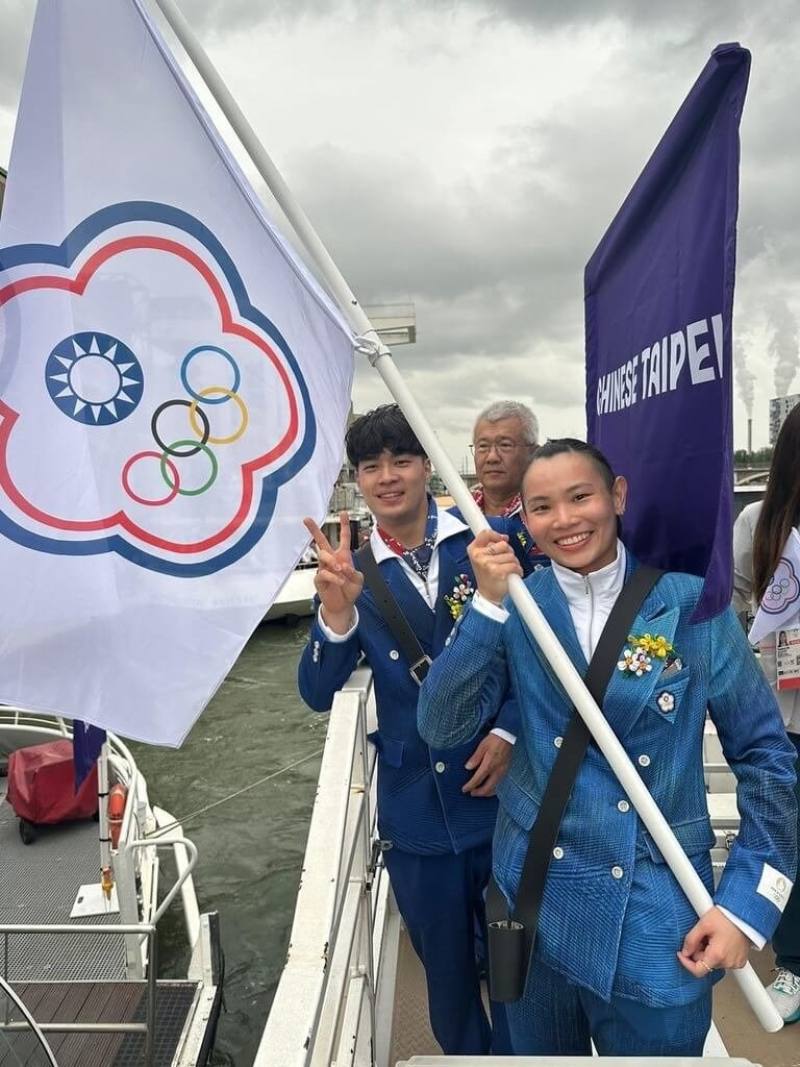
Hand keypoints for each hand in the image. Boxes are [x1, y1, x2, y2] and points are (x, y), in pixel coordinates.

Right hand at [303, 511, 363, 632]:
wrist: (343, 605)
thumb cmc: (350, 590)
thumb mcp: (358, 580)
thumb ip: (354, 572)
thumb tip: (344, 567)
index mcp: (343, 556)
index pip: (343, 538)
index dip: (344, 525)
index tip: (344, 513)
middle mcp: (332, 560)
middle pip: (321, 542)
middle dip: (314, 530)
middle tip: (307, 519)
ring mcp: (324, 568)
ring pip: (322, 555)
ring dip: (332, 561)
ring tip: (341, 570)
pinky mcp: (319, 579)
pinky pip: (324, 573)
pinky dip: (334, 576)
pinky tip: (340, 580)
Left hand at [462, 734, 512, 796]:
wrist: (507, 736)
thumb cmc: (494, 740)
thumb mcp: (482, 746)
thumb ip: (475, 758)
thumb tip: (467, 767)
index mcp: (489, 765)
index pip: (478, 780)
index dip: (470, 786)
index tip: (464, 789)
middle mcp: (497, 771)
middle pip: (488, 788)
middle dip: (479, 793)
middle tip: (471, 793)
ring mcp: (503, 772)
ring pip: (495, 788)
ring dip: (486, 792)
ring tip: (479, 792)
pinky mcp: (506, 770)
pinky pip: (500, 784)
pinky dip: (494, 789)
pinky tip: (490, 787)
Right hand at [467, 529, 522, 605]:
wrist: (488, 595)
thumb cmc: (487, 576)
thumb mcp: (482, 558)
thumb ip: (490, 545)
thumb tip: (504, 537)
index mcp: (473, 550)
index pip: (485, 533)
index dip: (497, 535)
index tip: (503, 539)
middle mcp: (479, 556)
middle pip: (503, 544)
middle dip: (508, 552)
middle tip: (504, 561)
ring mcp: (487, 564)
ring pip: (511, 555)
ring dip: (514, 562)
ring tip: (508, 569)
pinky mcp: (497, 572)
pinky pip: (515, 565)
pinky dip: (518, 570)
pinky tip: (513, 574)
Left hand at [677, 906, 749, 976]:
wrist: (743, 915)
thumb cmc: (726, 917)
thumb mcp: (703, 924)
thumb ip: (691, 940)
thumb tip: (685, 952)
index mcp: (717, 955)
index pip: (698, 971)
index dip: (686, 963)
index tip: (682, 954)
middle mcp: (728, 963)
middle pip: (705, 964)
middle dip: (699, 952)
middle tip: (702, 936)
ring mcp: (735, 963)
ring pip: (714, 962)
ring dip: (709, 952)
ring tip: (713, 936)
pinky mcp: (740, 961)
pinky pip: (724, 961)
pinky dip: (719, 953)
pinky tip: (721, 941)